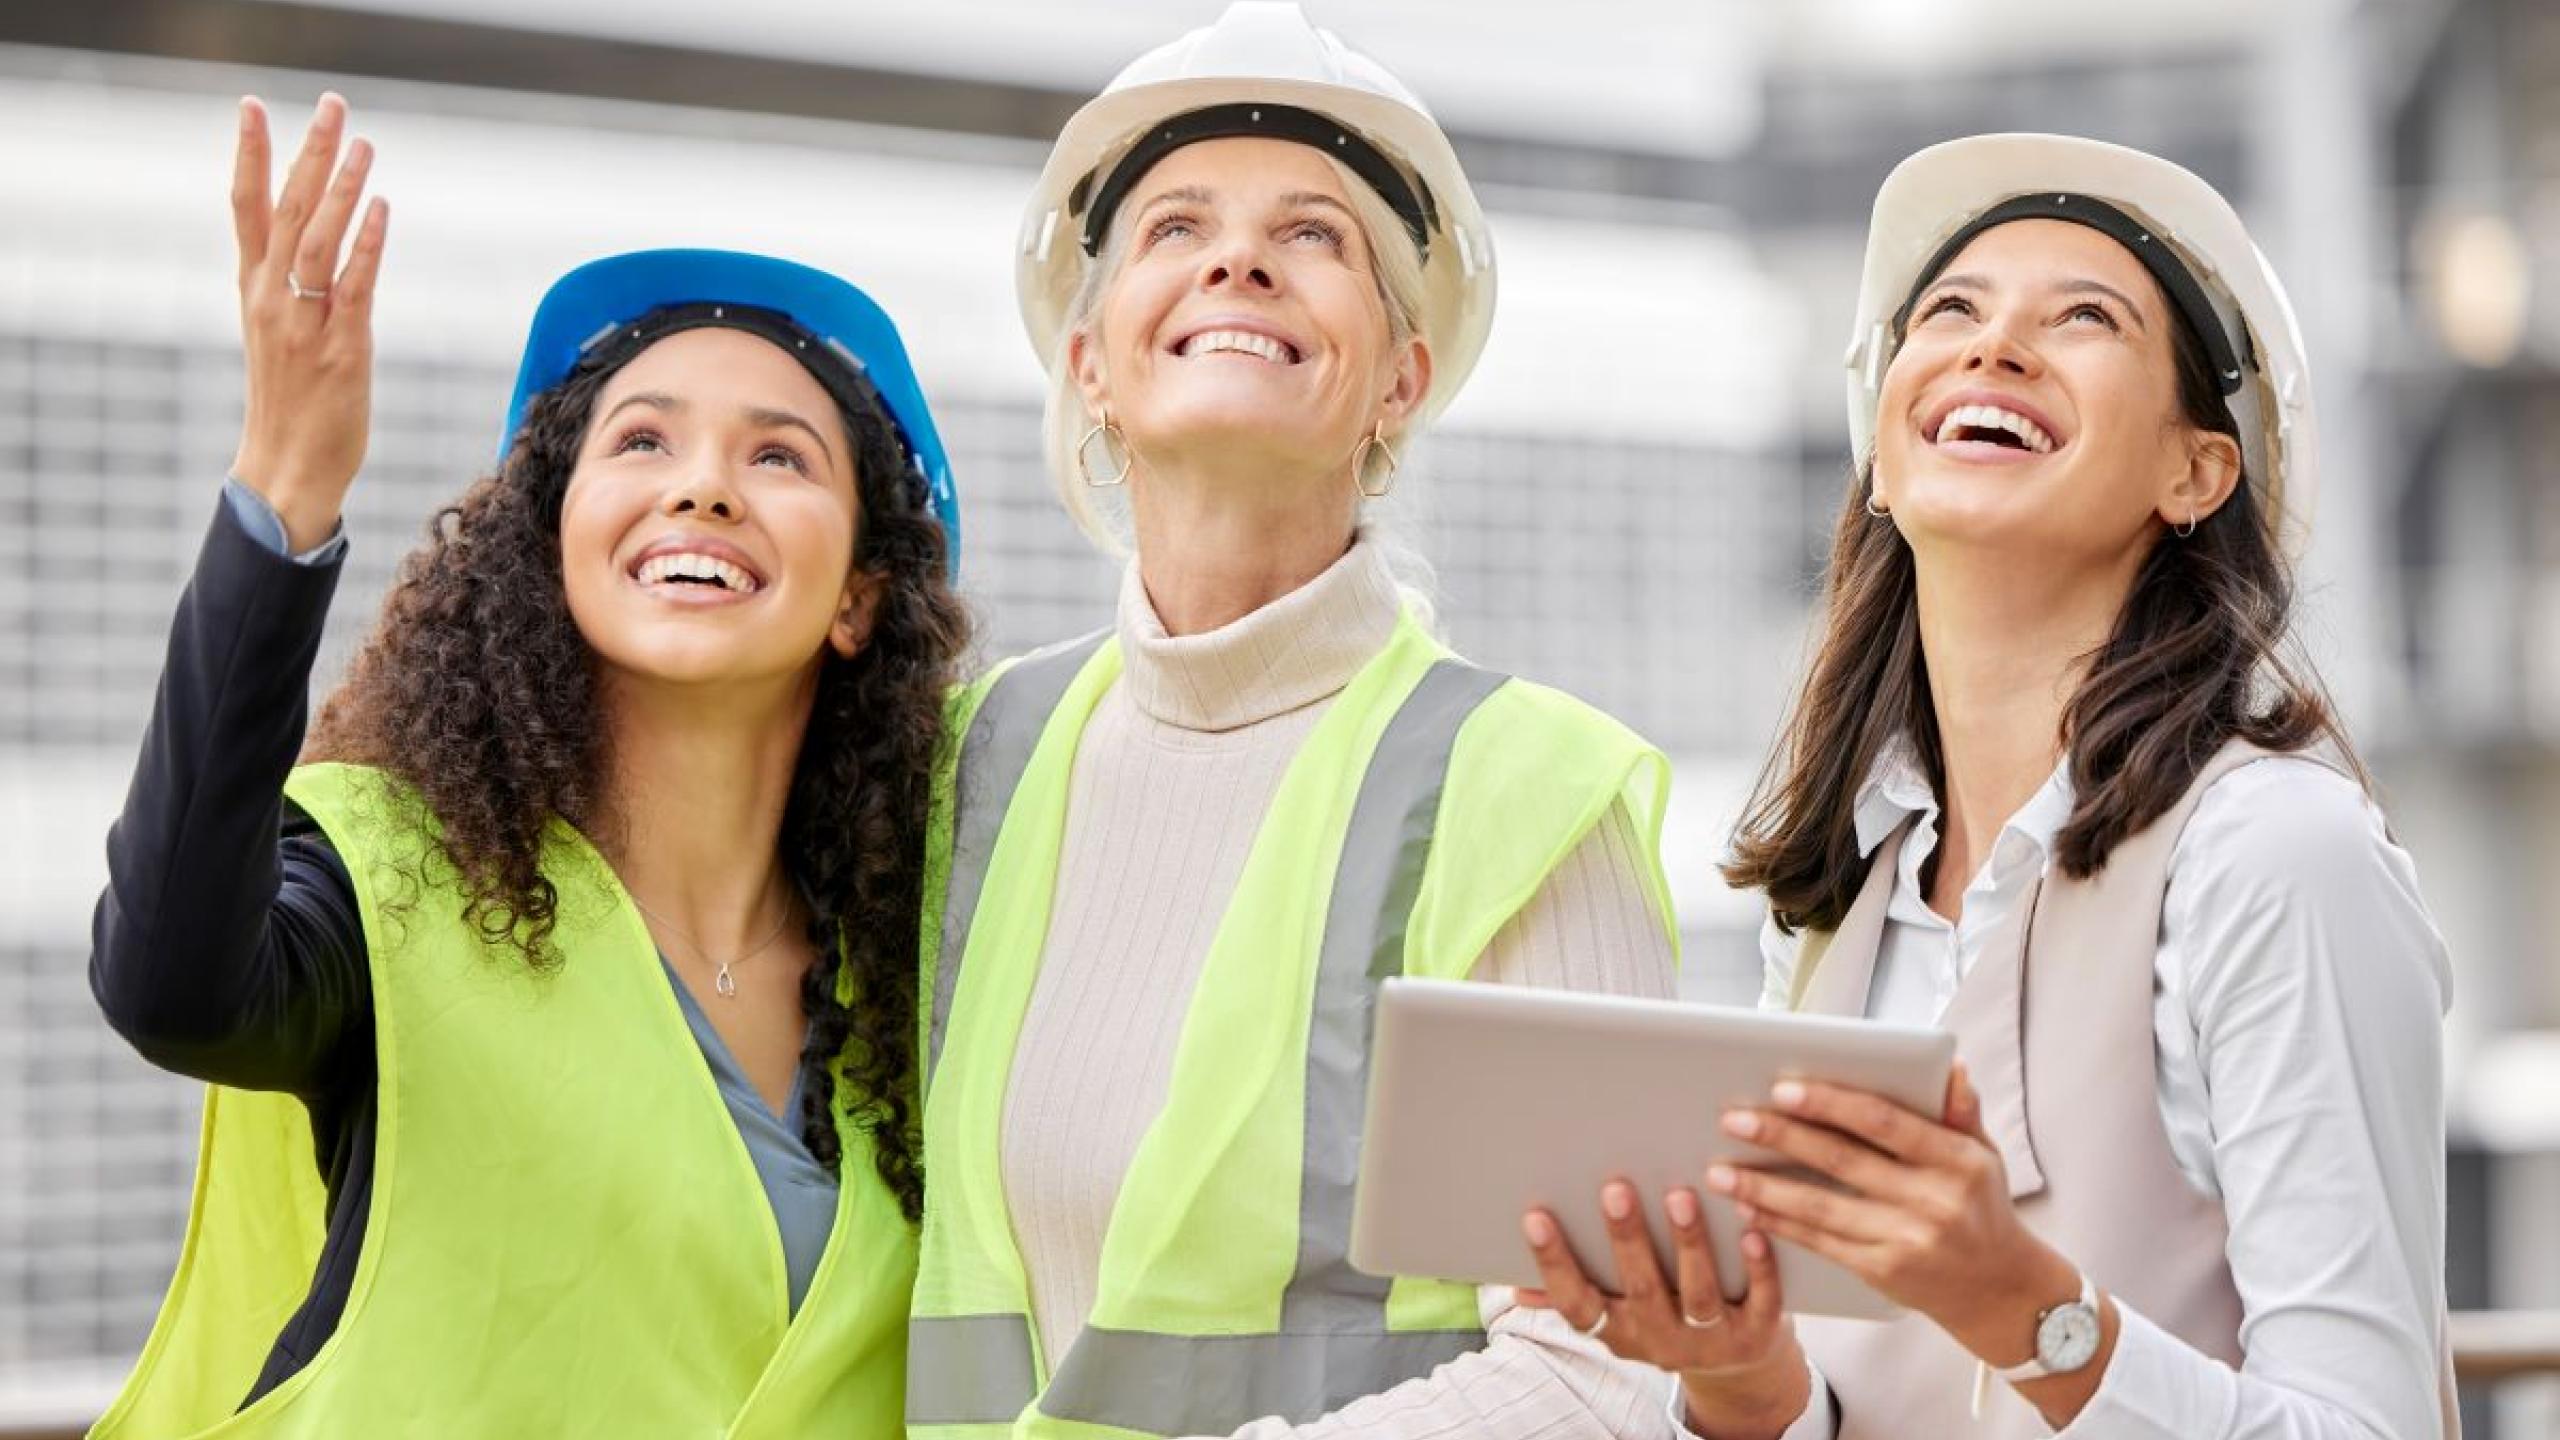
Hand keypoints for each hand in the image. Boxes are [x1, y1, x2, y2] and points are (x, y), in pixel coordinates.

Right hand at [229, 93, 389, 550]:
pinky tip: (378, 208)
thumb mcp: (278, 332)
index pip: (247, 208)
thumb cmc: (290, 402)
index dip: (251, 156)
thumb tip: (314, 241)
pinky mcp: (341, 351)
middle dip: (308, 154)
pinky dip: (365, 245)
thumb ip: (288, 285)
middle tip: (329, 106)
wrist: (285, 470)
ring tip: (361, 143)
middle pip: (287, 211)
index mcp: (255, 291)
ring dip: (341, 188)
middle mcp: (272, 300)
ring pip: (319, 241)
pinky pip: (352, 288)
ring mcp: (303, 325)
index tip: (253, 107)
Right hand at [1518, 1180, 1809, 1439]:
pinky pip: (1761, 1301)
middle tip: (1615, 1188)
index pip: (1576, 1302)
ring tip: (1680, 1196)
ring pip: (1699, 1296)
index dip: (1554, 1263)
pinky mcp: (1759, 1334)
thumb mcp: (1619, 1316)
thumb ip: (1574, 1297)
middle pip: (1641, 1290)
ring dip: (1688, 1245)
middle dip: (1627, 1240)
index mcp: (1618, 1331)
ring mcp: (1712, 1341)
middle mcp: (1661, 1341)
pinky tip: (1751, 1230)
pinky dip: (1758, 1267)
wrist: (1740, 1370)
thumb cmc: (1665, 1318)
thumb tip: (1515, 1288)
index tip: (1535, 1216)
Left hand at [1707, 1063, 2077, 1365]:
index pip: (1883, 1122)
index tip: (1782, 1088)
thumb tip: (1951, 1066)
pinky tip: (1747, 1206)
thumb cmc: (1981, 1207)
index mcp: (1957, 1160)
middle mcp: (1932, 1200)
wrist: (1999, 1290)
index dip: (1830, 1104)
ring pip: (1820, 1207)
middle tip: (1733, 1119)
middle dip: (1780, 1136)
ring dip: (1763, 1186)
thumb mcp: (1984, 1156)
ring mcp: (1906, 1240)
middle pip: (1841, 1160)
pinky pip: (1820, 1242)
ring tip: (1719, 1170)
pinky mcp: (1883, 1272)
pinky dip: (1779, 1223)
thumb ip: (1962, 1112)